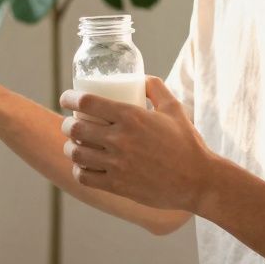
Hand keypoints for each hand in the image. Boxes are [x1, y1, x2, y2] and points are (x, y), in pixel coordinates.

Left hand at [60, 76, 217, 213]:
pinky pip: (84, 177)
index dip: (69, 98)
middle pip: (74, 128)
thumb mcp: (174, 108)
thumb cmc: (187, 143)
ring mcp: (117, 164)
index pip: (87, 102)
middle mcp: (120, 139)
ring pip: (76, 153)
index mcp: (131, 117)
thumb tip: (140, 78)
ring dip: (70, 147)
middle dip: (67, 124)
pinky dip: (79, 170)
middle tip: (70, 124)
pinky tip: (83, 166)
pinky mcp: (118, 185)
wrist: (199, 181)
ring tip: (75, 145)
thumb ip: (156, 88)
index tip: (66, 98)